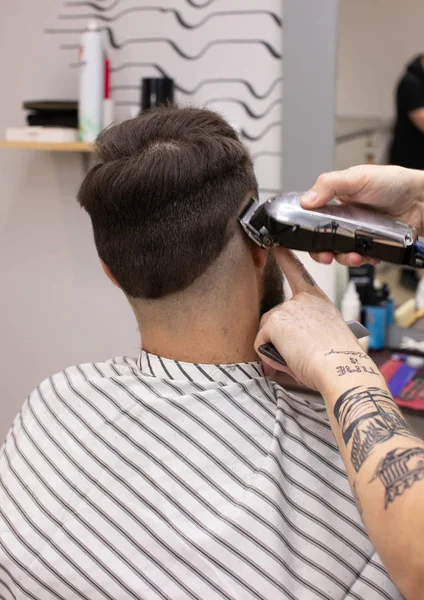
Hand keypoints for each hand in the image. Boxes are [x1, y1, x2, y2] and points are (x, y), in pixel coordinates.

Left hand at [255, 248, 360, 390]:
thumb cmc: (340, 359)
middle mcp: (301, 300)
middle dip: (279, 338)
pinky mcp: (274, 322)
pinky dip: (269, 357)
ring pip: (266, 332)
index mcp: (317, 300)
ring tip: (299, 357)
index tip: (276, 245)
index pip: (298, 273)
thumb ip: (305, 334)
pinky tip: (290, 358)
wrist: (342, 367)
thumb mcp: (326, 336)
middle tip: (302, 354)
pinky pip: (260, 344)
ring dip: (275, 347)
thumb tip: (283, 351)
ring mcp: (286, 309)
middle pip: (274, 318)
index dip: (285, 257)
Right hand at [301, 164, 423, 266]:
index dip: (306, 232)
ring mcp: (358, 234)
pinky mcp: (371, 245)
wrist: (421, 199)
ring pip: (342, 253)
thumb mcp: (356, 178)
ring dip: (344, 258)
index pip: (312, 220)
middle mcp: (344, 219)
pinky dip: (363, 259)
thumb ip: (328, 185)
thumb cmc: (392, 182)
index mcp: (335, 202)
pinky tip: (368, 254)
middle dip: (322, 252)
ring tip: (353, 256)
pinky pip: (361, 257)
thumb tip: (306, 200)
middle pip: (324, 242)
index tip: (304, 240)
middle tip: (326, 256)